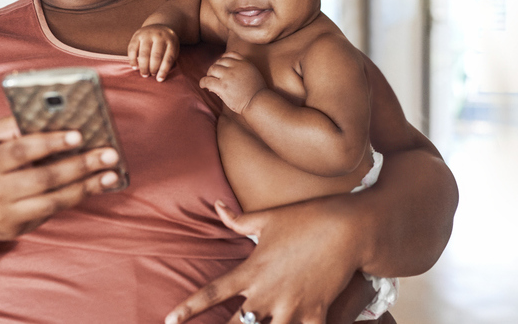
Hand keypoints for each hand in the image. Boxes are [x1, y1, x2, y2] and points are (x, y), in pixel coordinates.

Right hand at [0, 117, 120, 241]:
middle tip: (110, 153)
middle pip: (44, 178)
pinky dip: (73, 198)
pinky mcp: (15, 229)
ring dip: (86, 187)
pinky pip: (49, 212)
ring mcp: (5, 213)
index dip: (51, 142)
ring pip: (53, 201)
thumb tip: (47, 115)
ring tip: (111, 174)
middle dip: (81, 165)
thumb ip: (9, 126)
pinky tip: (93, 186)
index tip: (78, 135)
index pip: (22, 150)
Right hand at [128, 24, 179, 80]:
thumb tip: (159, 78)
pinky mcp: (137, 35)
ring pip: (144, 53)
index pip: (168, 58)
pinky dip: (132, 59)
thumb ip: (168, 61)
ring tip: (144, 74)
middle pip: (156, 56)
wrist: (159, 26)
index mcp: (171, 41)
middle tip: (150, 75)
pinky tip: (135, 66)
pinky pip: (132, 49)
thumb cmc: (167, 44)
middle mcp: (159, 36)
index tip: (159, 79)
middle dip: (152, 68)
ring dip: (143, 66)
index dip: (163, 70)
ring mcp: (147, 34)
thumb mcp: (172, 50)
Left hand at [165, 199, 361, 323]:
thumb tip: (216, 206)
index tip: (170, 320)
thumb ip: (238, 219)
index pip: (212, 292)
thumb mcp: (268, 218)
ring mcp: (291, 306)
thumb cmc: (306, 218)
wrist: (347, 228)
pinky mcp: (314, 314)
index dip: (189, 308)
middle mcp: (266, 293)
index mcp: (251, 270)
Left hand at [199, 52, 266, 113]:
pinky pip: (207, 80)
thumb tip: (225, 72)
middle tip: (214, 75)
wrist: (258, 103)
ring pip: (212, 69)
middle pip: (220, 61)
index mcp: (245, 63)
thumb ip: (243, 70)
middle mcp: (236, 67)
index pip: (230, 54)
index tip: (220, 64)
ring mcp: (228, 76)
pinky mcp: (222, 86)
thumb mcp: (254, 74)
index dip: (223, 58)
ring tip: (209, 81)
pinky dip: (203, 82)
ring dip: (209, 74)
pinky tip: (203, 85)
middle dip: (216, 67)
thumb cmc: (257, 92)